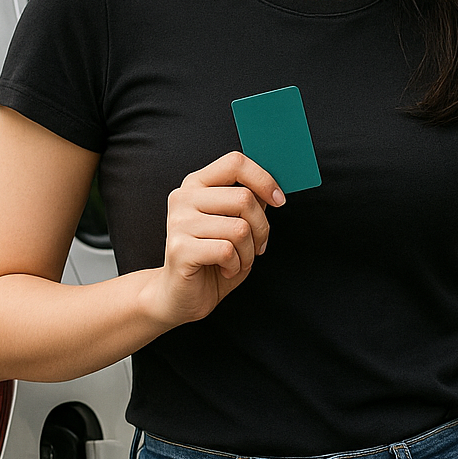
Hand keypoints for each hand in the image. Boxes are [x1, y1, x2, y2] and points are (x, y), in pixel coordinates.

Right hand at [139, 152, 284, 328]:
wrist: (180, 295)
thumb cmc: (211, 259)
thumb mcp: (236, 225)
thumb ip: (248, 204)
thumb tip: (273, 189)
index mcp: (196, 184)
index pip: (235, 163)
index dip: (264, 180)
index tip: (278, 200)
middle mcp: (183, 198)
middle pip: (244, 198)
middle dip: (261, 228)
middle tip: (256, 246)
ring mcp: (179, 222)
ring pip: (240, 228)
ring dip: (249, 252)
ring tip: (237, 260)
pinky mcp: (180, 248)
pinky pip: (227, 250)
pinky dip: (236, 265)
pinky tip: (225, 268)